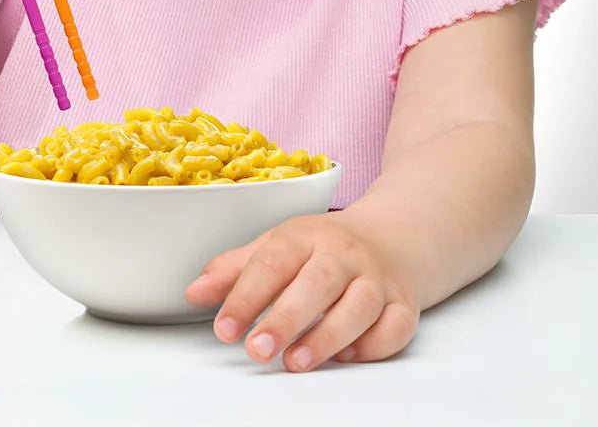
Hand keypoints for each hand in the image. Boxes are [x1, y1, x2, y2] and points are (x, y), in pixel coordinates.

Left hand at [184, 211, 418, 371]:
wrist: (391, 237)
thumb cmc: (321, 247)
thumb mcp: (275, 246)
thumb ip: (233, 270)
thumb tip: (193, 293)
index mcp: (305, 236)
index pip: (272, 261)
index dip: (245, 295)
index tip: (223, 328)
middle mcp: (343, 254)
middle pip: (317, 282)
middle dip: (285, 318)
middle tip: (256, 350)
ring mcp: (377, 278)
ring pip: (358, 306)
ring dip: (327, 336)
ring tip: (295, 361)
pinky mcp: (404, 304)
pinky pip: (394, 326)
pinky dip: (373, 344)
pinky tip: (346, 356)